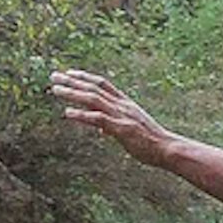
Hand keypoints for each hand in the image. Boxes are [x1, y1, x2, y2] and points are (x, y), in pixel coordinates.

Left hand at [50, 68, 176, 164]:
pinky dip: (81, 115)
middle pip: (93, 88)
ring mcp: (121, 116)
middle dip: (72, 81)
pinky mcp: (120, 129)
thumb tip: (102, 129)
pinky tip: (67, 114)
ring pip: (92, 99)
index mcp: (125, 103)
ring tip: (55, 90)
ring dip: (72, 94)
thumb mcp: (131, 129)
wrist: (167, 149)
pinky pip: (97, 119)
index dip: (85, 76)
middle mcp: (121, 105)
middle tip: (54, 76)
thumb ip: (114, 126)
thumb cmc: (150, 142)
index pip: (102, 83)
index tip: (69, 72)